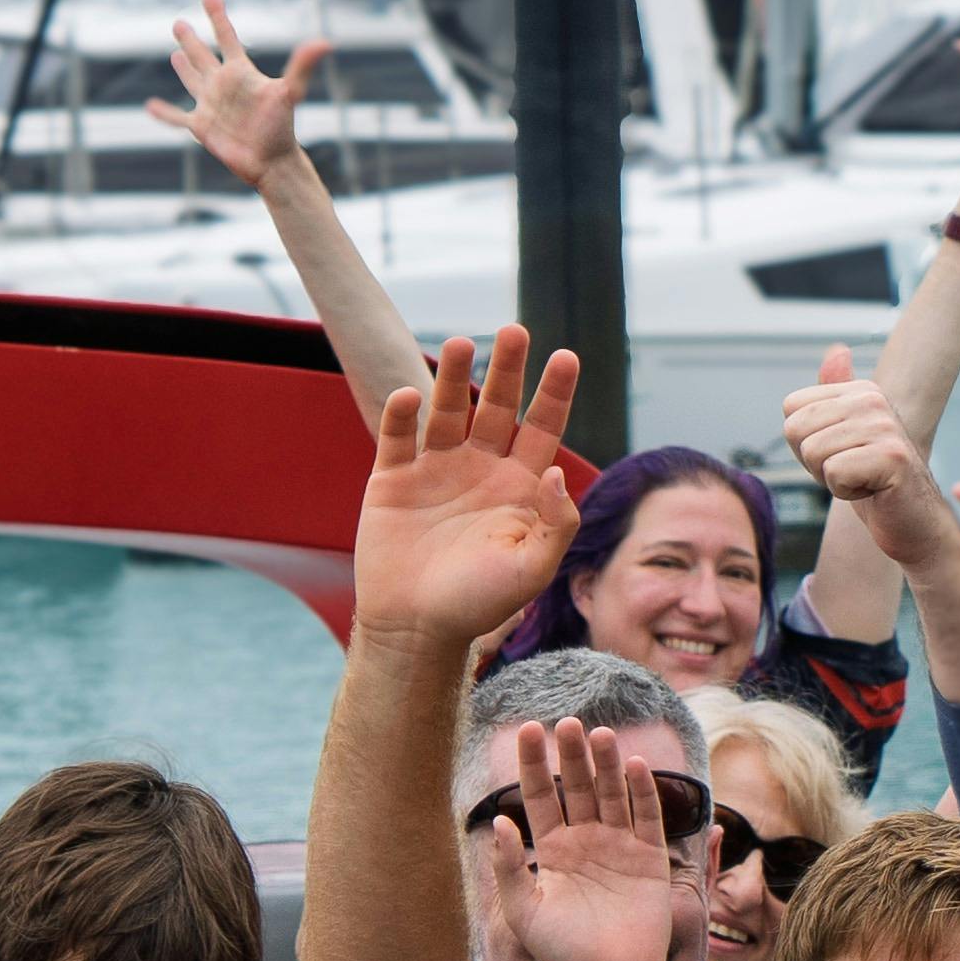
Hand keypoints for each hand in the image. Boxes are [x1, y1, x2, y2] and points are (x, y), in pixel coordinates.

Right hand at [143, 0, 333, 191]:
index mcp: (240, 72)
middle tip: (179, 22)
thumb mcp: (290, 91)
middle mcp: (224, 85)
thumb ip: (302, 66)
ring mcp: (211, 105)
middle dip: (192, 40)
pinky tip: (150, 106)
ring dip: (184, 67)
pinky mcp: (201, 126)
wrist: (271, 162)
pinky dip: (164, 113)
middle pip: (204, 56)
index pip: (226, 38)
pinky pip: (177, 118)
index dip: (217, 17)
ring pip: (192, 80)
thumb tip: (325, 42)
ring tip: (175, 53)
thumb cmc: (282, 126)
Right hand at [350, 328, 590, 642]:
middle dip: (506, 369)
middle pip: (496, 406)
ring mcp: (435, 471)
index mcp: (518, 487)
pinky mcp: (392, 481)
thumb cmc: (479, 604)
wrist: (416, 630)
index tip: (567, 356)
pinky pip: (397, 438)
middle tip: (514, 330)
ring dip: (452, 377)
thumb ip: (555, 521)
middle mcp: (479, 470)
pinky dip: (402, 415)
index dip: (554, 393)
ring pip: (446, 411)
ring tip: (461, 342)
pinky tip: (411, 396)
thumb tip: (556, 469)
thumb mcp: (532, 569)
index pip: (542, 428)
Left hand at [490, 716, 693, 960]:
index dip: (534, 763)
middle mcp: (585, 841)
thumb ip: (508, 868)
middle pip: (578, 786)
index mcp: (551, 850)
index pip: (540, 795)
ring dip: (607, 765)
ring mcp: (619, 847)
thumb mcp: (523, 912)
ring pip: (612, 794)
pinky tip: (635, 766)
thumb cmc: (562, 953)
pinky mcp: (649, 859)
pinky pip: (647, 817)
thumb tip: (498, 822)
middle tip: (567, 723)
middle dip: (572, 755)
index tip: (528, 730)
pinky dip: (643, 792)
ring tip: (600, 735)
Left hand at [776, 340, 959, 557]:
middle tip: (851, 471)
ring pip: (813, 452)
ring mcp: (884, 426)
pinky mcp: (891, 457)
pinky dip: (846, 493)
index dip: (805, 442)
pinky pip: (833, 473)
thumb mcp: (845, 436)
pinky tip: (872, 491)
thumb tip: (836, 350)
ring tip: (863, 480)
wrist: (914, 523)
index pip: (791, 408)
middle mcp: (874, 400)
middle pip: (795, 430)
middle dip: (814, 462)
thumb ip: (832, 397)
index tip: (839, 455)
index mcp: (861, 390)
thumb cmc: (874, 483)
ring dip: (831, 479)